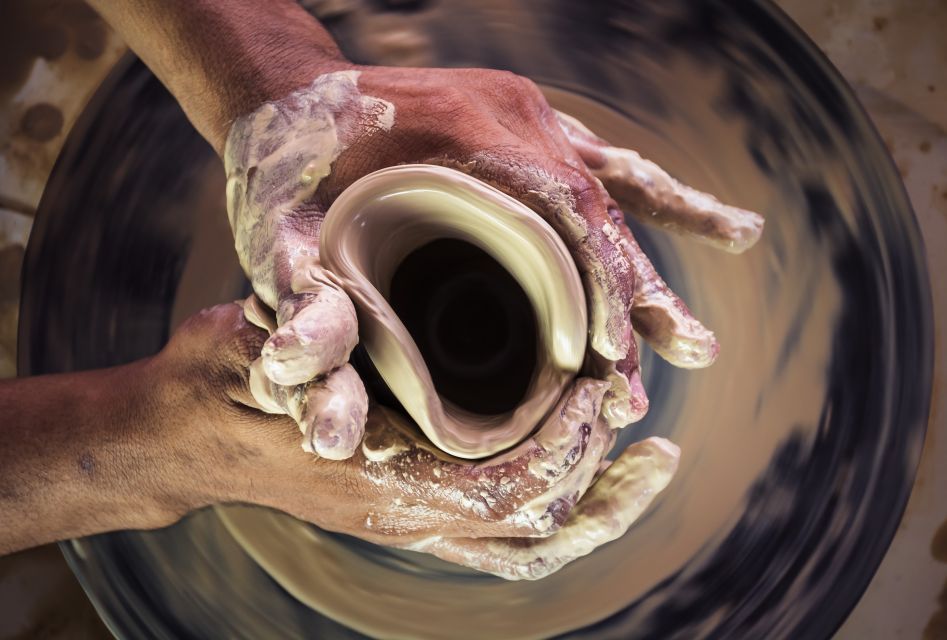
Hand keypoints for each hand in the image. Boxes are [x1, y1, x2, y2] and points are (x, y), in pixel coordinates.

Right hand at [158, 301, 677, 579]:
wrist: (187, 435)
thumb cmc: (217, 383)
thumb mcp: (247, 349)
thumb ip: (290, 342)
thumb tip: (314, 335)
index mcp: (373, 479)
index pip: (499, 488)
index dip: (561, 445)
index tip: (595, 386)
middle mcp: (399, 513)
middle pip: (530, 528)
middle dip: (601, 483)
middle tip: (650, 438)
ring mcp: (405, 519)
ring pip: (522, 544)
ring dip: (592, 509)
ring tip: (648, 470)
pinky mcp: (407, 509)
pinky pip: (498, 540)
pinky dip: (555, 516)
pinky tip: (584, 480)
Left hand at [224, 63, 763, 441]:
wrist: (289, 93)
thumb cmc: (285, 170)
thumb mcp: (285, 238)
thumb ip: (310, 308)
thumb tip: (320, 410)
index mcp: (463, 140)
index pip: (560, 219)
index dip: (598, 290)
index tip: (620, 358)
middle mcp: (513, 120)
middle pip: (596, 214)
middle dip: (633, 295)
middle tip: (676, 362)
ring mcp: (530, 117)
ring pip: (615, 192)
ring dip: (661, 256)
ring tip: (711, 313)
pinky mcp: (533, 125)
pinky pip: (610, 165)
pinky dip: (668, 201)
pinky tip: (732, 231)